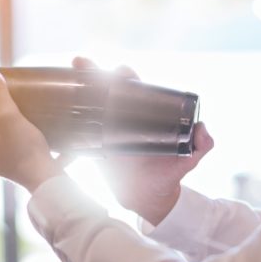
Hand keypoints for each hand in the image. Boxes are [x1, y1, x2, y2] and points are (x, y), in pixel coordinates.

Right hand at [72, 56, 214, 225]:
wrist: (150, 198)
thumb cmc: (169, 174)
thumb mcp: (188, 159)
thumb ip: (201, 146)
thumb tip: (202, 130)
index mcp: (146, 116)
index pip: (136, 90)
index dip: (128, 77)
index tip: (123, 71)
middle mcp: (125, 119)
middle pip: (108, 90)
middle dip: (97, 73)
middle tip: (85, 63)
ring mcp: (108, 131)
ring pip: (92, 103)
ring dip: (81, 85)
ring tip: (73, 67)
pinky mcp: (96, 146)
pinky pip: (81, 129)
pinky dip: (70, 118)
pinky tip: (57, 104)